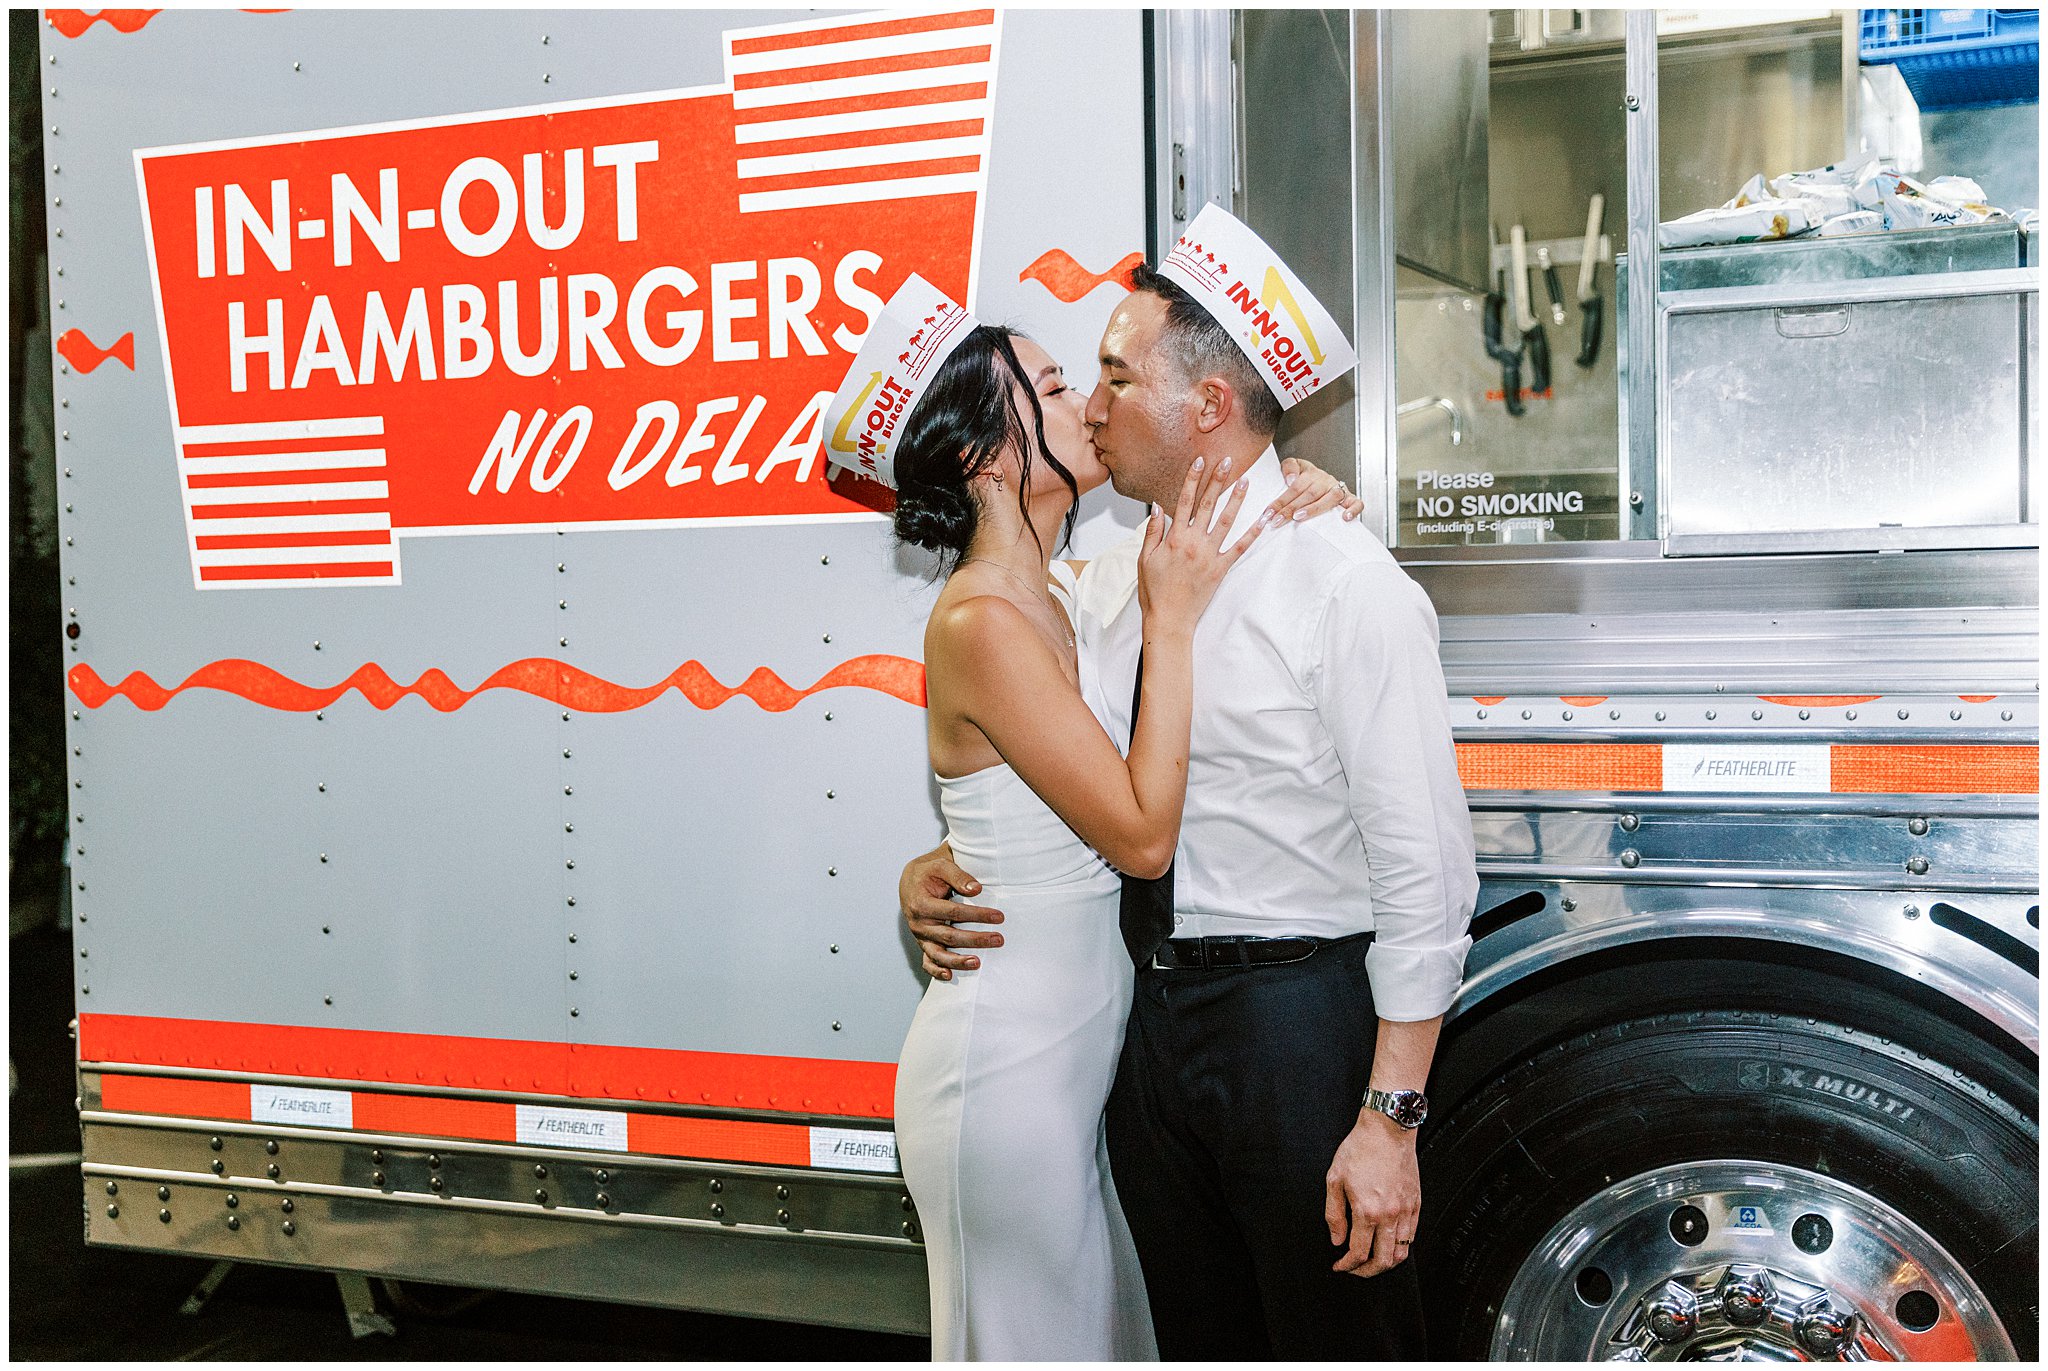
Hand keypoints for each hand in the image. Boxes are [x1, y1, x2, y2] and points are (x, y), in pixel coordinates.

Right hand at [899, 844, 1003, 980]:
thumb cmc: (928, 873)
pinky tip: (950, 976)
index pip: (953, 912)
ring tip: (978, 963)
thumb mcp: (941, 866)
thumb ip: (958, 876)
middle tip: (998, 939)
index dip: (977, 915)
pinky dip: (936, 971)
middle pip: (949, 936)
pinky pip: (928, 962)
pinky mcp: (923, 943)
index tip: (999, 917)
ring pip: (938, 954)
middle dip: (975, 939)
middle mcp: (919, 923)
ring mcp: (920, 936)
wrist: (911, 881)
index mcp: (921, 904)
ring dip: (958, 961)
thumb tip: (976, 889)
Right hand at [1136, 455, 1265, 634]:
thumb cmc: (1154, 591)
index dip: (1193, 479)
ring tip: (1246, 481)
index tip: (1200, 461)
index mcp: (1174, 538)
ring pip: (1226, 521)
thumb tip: (1157, 506)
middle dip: (1218, 480)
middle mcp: (1194, 543)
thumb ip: (1153, 531)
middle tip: (1228, 461)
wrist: (1169, 619)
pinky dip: (1253, 533)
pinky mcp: (1221, 570)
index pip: (1184, 501)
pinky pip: (1240, 548)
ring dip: (1237, 500)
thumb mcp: (1145, 559)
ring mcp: (1210, 556)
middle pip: (1208, 505)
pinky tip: (1263, 519)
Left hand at [1273, 457, 1365, 522]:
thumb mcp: (1296, 465)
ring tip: (1298, 517)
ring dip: (1313, 509)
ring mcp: (1338, 489)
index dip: (1280, 501)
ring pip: (1329, 499)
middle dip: (1290, 509)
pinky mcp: (1350, 498)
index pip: (1294, 487)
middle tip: (1277, 520)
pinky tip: (1344, 518)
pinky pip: (1356, 503)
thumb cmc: (1307, 477)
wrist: (1324, 478)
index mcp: (1311, 473)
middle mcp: (1325, 481)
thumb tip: (1291, 479)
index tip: (1268, 513)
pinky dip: (1352, 510)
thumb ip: (1289, 467)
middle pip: (1308, 494)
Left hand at [1325, 1111, 1421, 1277]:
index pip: (1358, 1253)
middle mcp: (1390, 1215)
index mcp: (1367, 1211)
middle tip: (1354, 1269)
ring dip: (1385, 1263)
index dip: (1347, 1265)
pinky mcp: (1416, 1204)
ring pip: (1401, 1253)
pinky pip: (1412, 1236)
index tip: (1339, 1266)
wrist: (1388, 1129)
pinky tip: (1387, 1243)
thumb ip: (1334, 1214)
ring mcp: (1406, 1211)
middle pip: (1383, 1261)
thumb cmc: (1360, 1149)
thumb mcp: (1335, 1179)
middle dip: (1366, 1272)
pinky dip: (1400, 1247)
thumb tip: (1337, 1240)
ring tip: (1371, 1260)